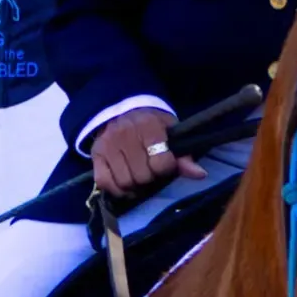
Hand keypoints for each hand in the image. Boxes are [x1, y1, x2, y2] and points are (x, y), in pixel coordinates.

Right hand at [90, 107, 207, 197]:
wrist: (121, 107)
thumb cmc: (151, 122)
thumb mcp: (170, 131)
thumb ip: (184, 154)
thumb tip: (200, 174)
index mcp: (149, 126)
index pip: (161, 163)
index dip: (166, 168)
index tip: (165, 163)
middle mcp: (126, 134)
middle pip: (142, 176)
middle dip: (150, 178)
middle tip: (151, 171)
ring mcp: (108, 145)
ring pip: (124, 182)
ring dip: (134, 186)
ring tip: (138, 177)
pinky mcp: (96, 154)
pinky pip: (105, 182)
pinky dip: (116, 189)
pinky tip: (124, 184)